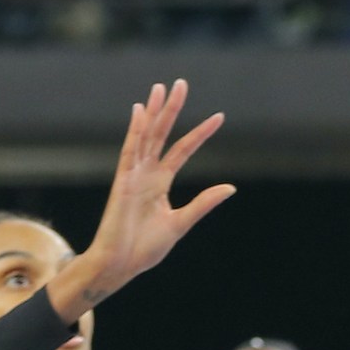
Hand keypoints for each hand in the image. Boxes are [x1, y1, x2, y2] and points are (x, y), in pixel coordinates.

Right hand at [52, 81, 234, 318]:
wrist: (119, 266)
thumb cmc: (144, 249)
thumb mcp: (181, 222)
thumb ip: (203, 203)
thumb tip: (231, 187)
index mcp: (160, 183)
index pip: (183, 150)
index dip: (200, 133)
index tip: (219, 117)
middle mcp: (146, 174)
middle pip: (162, 134)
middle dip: (171, 109)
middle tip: (181, 83)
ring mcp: (133, 175)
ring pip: (145, 136)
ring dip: (154, 111)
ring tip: (161, 87)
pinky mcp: (122, 182)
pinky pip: (129, 151)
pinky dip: (136, 131)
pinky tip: (141, 111)